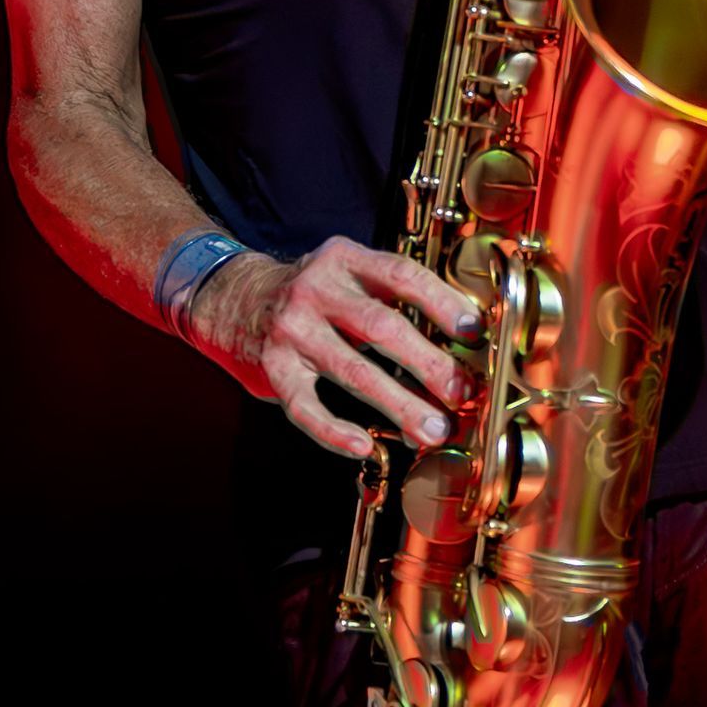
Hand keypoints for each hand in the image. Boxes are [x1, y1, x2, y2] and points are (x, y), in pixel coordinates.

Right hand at [197, 238, 478, 461]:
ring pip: (352, 370)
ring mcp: (291, 329)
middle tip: (461, 392)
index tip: (474, 332)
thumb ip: (390, 295)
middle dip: (428, 363)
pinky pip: (305, 407)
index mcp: (344, 259)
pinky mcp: (271, 368)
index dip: (442, 303)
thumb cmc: (310, 292)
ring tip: (431, 429)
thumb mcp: (346, 273)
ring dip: (398, 403)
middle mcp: (316, 289)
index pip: (401, 275)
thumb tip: (458, 339)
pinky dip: (334, 431)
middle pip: (381, 326)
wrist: (231, 297)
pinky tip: (362, 446)